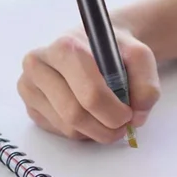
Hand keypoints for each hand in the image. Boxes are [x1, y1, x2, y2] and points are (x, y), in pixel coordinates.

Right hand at [17, 26, 159, 142]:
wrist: (94, 45)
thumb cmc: (114, 51)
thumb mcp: (140, 57)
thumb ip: (146, 85)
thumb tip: (136, 116)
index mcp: (65, 47)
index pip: (90, 94)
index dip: (114, 112)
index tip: (129, 114)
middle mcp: (38, 65)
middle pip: (74, 115)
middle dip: (105, 128)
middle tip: (121, 126)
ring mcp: (29, 87)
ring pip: (67, 128)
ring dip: (94, 132)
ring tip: (107, 118)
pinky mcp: (30, 106)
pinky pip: (59, 132)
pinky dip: (80, 131)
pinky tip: (88, 114)